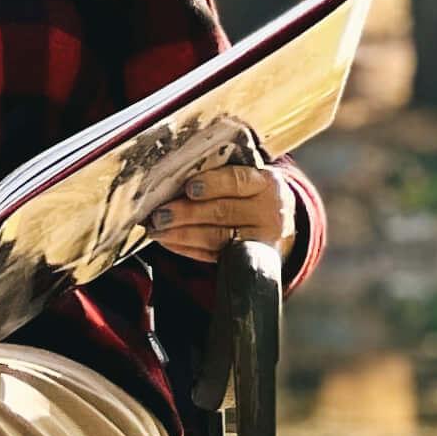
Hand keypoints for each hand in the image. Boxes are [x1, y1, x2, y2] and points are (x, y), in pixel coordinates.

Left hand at [148, 162, 292, 261]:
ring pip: (216, 237)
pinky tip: (168, 241)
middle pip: (223, 211)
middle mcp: (268, 210)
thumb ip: (217, 175)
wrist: (279, 221)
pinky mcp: (250, 259)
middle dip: (186, 213)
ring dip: (181, 234)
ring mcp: (261, 238)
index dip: (211, 184)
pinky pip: (213, 255)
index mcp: (265, 182)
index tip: (188, 188)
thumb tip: (171, 181)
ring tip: (157, 230)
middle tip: (159, 214)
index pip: (238, 181)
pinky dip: (187, 248)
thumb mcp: (245, 177)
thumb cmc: (250, 193)